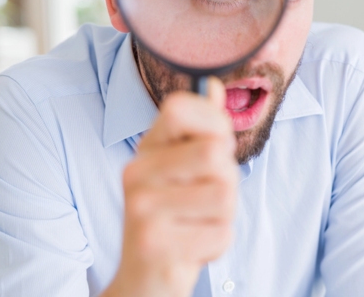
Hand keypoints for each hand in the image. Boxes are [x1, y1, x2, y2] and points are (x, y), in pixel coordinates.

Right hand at [102, 78, 237, 296]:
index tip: (217, 143)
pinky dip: (218, 244)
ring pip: (224, 194)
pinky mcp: (155, 244)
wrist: (146, 278)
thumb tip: (215, 85)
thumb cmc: (175, 217)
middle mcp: (136, 175)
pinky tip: (193, 247)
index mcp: (146, 151)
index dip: (213, 121)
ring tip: (198, 223)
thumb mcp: (184, 170)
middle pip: (214, 153)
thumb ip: (202, 129)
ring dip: (225, 215)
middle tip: (207, 196)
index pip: (179, 108)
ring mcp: (141, 210)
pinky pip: (222, 233)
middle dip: (227, 178)